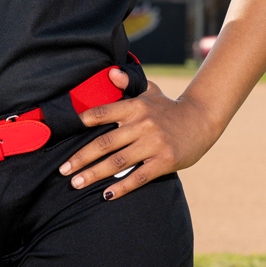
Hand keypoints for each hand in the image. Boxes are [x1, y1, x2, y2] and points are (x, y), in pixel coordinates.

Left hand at [58, 69, 219, 200]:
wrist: (202, 120)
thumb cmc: (169, 108)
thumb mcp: (150, 91)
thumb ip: (128, 83)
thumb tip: (109, 72)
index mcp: (136, 106)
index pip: (103, 113)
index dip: (83, 121)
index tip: (63, 133)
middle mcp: (143, 124)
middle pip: (104, 143)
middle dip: (81, 158)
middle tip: (63, 170)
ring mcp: (154, 144)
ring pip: (117, 162)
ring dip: (94, 174)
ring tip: (76, 183)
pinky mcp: (164, 161)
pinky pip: (138, 177)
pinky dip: (121, 187)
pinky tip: (106, 195)